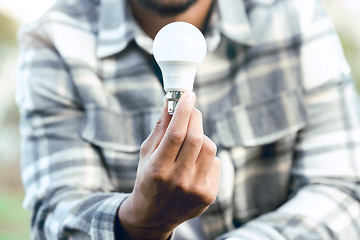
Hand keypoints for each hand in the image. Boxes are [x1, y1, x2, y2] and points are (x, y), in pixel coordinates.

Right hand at [118, 91, 220, 239]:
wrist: (155, 214)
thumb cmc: (148, 178)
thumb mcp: (147, 154)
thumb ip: (160, 128)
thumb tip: (170, 102)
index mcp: (158, 169)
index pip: (176, 134)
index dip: (184, 110)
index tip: (188, 95)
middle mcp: (178, 181)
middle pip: (196, 139)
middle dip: (195, 117)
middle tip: (191, 108)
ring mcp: (196, 189)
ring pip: (209, 147)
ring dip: (201, 135)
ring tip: (190, 139)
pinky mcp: (209, 194)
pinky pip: (215, 161)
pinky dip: (206, 154)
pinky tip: (195, 161)